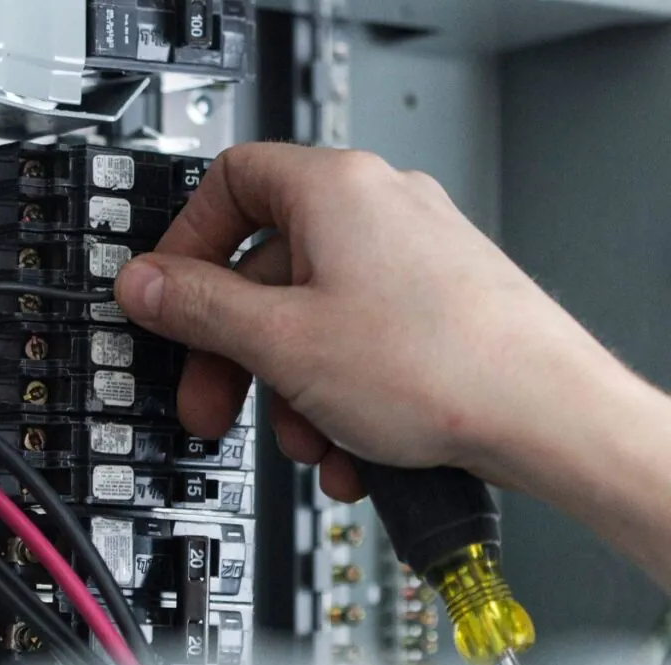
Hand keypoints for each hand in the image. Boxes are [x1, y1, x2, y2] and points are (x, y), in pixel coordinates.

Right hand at [115, 143, 623, 500]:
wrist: (553, 419)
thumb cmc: (441, 366)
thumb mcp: (282, 341)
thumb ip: (197, 308)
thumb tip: (144, 285)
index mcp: (333, 188)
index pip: (227, 183)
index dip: (186, 243)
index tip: (169, 299)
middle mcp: (376, 209)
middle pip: (266, 268)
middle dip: (234, 350)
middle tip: (213, 401)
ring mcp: (411, 257)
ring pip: (311, 317)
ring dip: (290, 388)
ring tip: (306, 441)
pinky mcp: (436, 305)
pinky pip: (357, 340)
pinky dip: (338, 393)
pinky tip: (347, 448)